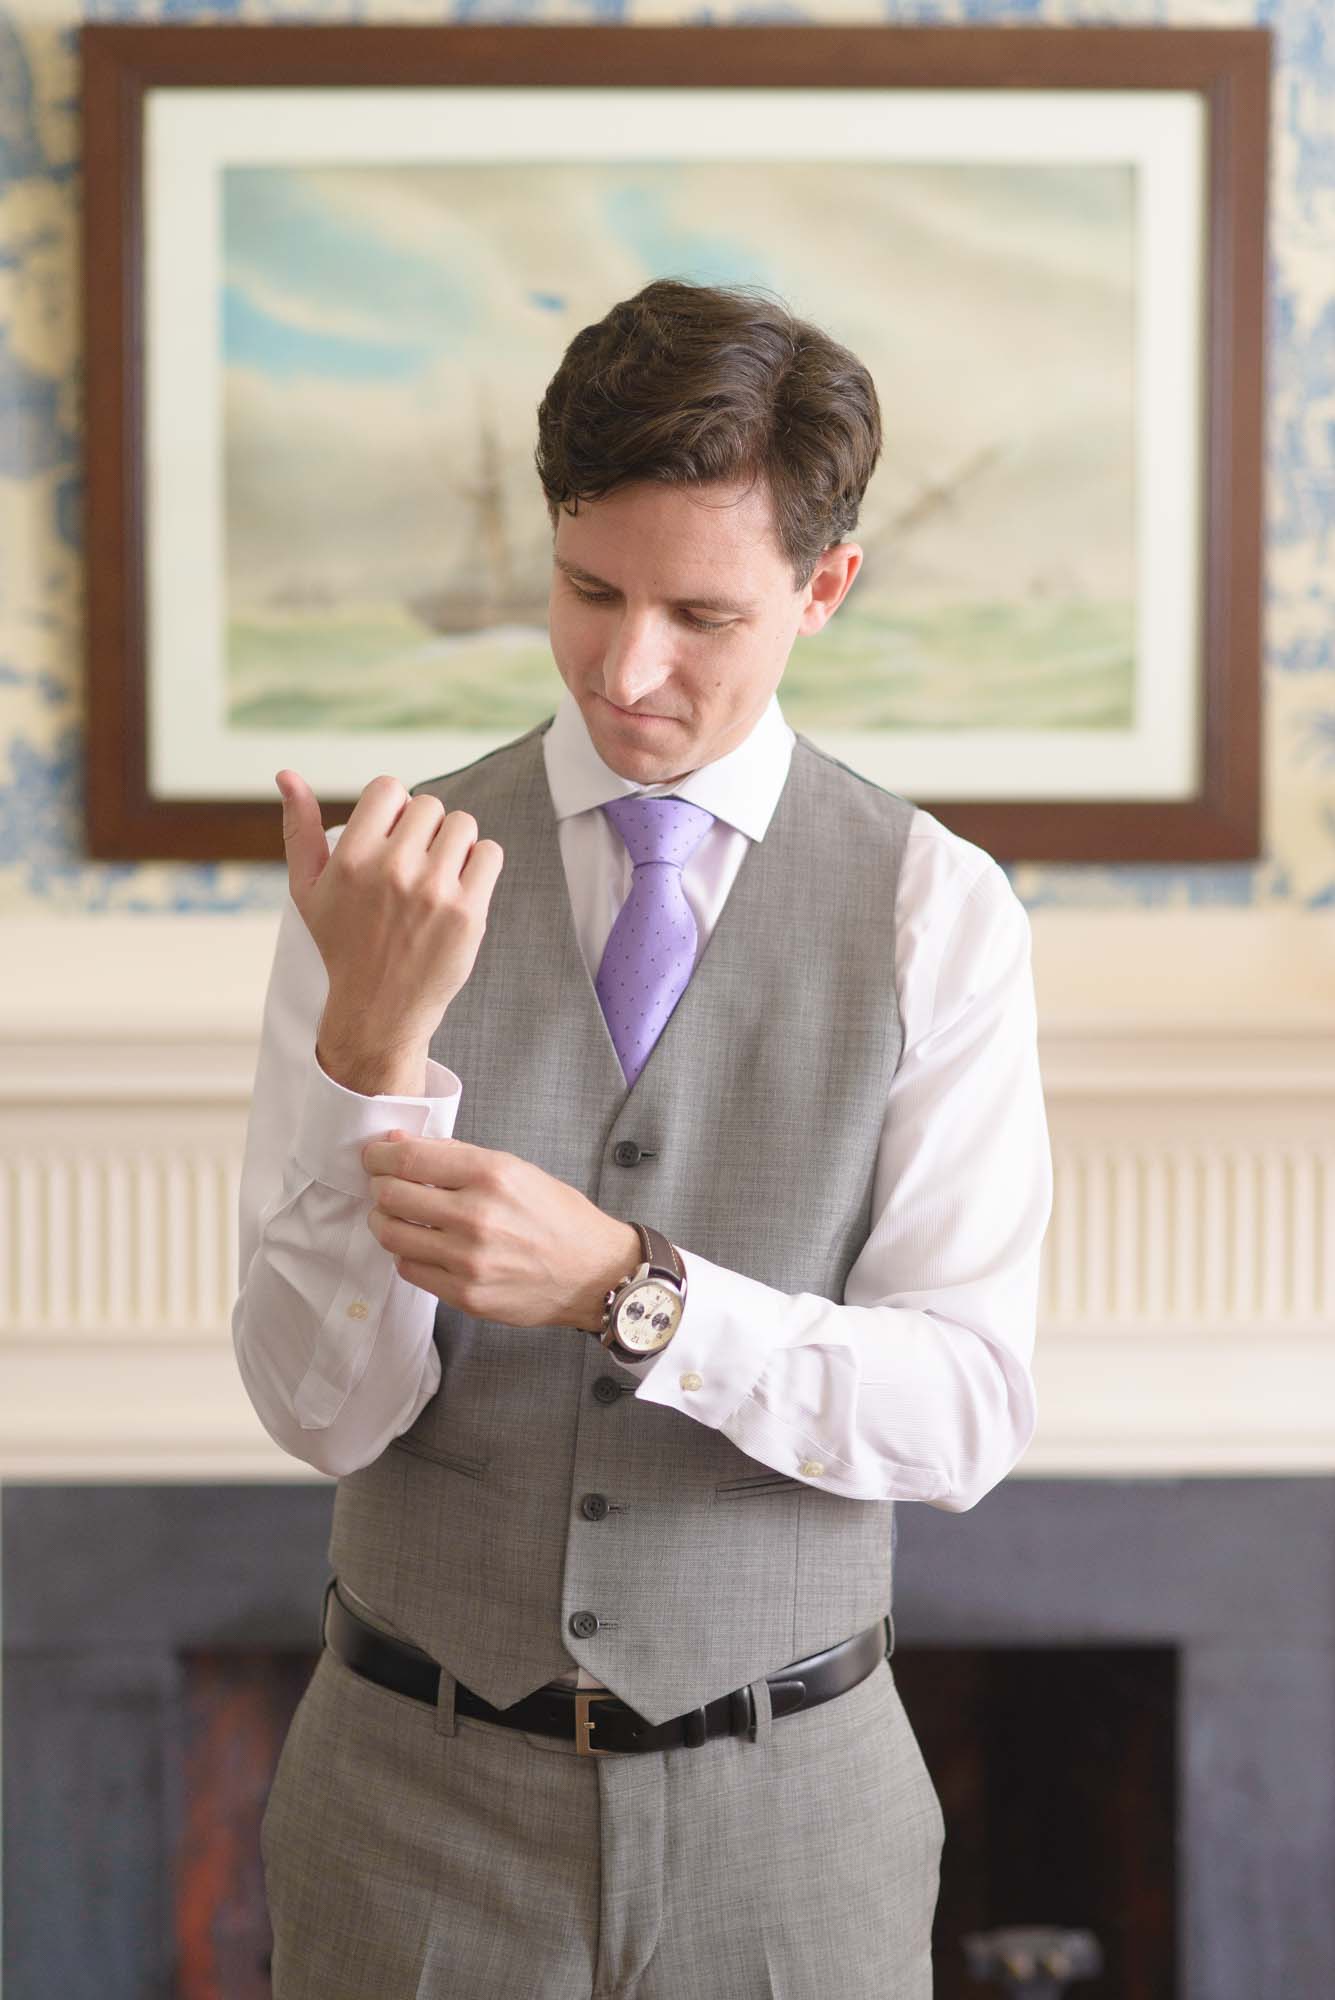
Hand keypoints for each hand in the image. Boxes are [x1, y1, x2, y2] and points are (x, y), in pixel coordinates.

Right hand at [277, 769, 504, 1054]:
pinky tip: (460, 887)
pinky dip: (480, 864)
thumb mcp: (307, 889)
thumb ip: (299, 829)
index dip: (393, 809)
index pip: (388, 789)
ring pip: (463, 824)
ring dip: (455, 843)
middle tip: (414, 864)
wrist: (379, 1009)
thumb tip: (286, 774)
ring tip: (438, 875)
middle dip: (424, 829)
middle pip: (429, 805)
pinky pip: (490, 853)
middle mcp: (392, 870)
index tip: (390, 839)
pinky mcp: (468, 912)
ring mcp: (433, 891)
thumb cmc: (341, 944)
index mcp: (351, 858)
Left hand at [361, 1130, 641, 1333]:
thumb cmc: (556, 1216)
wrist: (593, 1272)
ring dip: (385, 1221)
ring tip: (396, 1216)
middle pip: (392, 1196)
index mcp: (492, 1174)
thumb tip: (397, 1142)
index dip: (379, 1155)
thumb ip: (454, 1156)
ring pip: (392, 1236)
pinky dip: (407, 1254)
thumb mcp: (515, 1169)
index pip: (408, 1159)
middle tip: (385, 1186)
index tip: (374, 1155)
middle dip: (379, 1187)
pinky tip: (422, 1245)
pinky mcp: (465, 1295)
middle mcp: (477, 1216)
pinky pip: (409, 1270)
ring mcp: (469, 1260)